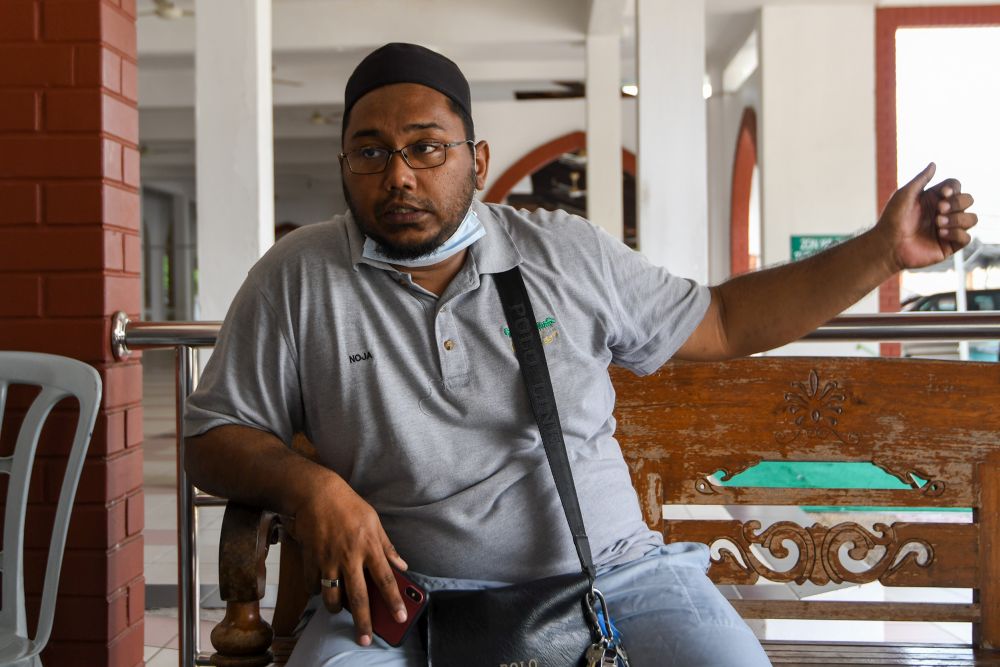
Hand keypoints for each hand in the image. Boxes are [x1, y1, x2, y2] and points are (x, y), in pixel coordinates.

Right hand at [293, 475, 408, 646]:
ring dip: (336, 609)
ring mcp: (329, 560)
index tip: (400, 617)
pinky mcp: (311, 560)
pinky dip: (317, 591)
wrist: (316, 494)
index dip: (394, 601)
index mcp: (369, 547)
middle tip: (365, 639)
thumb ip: (388, 546)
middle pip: (359, 597)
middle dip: (363, 621)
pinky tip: (321, 589)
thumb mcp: (374, 522)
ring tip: (340, 611)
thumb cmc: (349, 506)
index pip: (386, 580)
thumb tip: (402, 565)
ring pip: (332, 596)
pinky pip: (313, 585)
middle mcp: (350, 557)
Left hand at [878, 162, 977, 270]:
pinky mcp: (948, 245)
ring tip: (938, 223)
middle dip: (957, 203)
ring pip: (971, 218)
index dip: (954, 188)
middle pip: (968, 200)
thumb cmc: (892, 219)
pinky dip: (957, 233)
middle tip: (939, 209)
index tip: (943, 193)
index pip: (956, 186)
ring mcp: (948, 229)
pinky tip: (940, 234)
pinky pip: (966, 238)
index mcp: (934, 199)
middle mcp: (943, 212)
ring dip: (957, 219)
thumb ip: (921, 179)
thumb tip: (933, 164)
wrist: (887, 245)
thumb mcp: (905, 195)